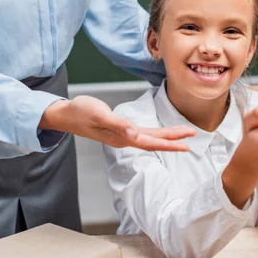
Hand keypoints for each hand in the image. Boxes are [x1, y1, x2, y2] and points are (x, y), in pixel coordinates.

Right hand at [39, 96, 195, 151]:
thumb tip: (135, 134)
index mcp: (122, 137)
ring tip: (181, 135)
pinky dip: (153, 134)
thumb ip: (118, 125)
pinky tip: (158, 133)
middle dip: (173, 140)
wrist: (66, 114)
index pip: (151, 142)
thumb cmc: (81, 112)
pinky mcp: (118, 129)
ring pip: (149, 138)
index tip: (186, 145)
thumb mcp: (99, 115)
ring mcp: (121, 135)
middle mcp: (124, 139)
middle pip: (154, 141)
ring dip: (165, 137)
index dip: (169, 144)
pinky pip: (141, 133)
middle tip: (191, 137)